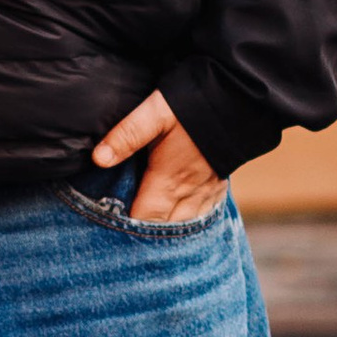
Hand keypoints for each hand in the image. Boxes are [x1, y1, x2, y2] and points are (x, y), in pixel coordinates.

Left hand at [89, 90, 226, 224]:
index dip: (125, 230)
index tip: (108, 229)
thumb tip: (98, 159)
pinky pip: (201, 217)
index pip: (145, 220)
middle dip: (143, 237)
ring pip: (184, 228)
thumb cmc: (192, 105)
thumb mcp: (155, 112)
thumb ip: (127, 135)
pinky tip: (173, 221)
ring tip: (144, 234)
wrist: (237, 99)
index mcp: (170, 180)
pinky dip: (185, 224)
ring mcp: (206, 194)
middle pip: (164, 231)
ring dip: (166, 233)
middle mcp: (189, 194)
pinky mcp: (217, 189)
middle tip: (120, 235)